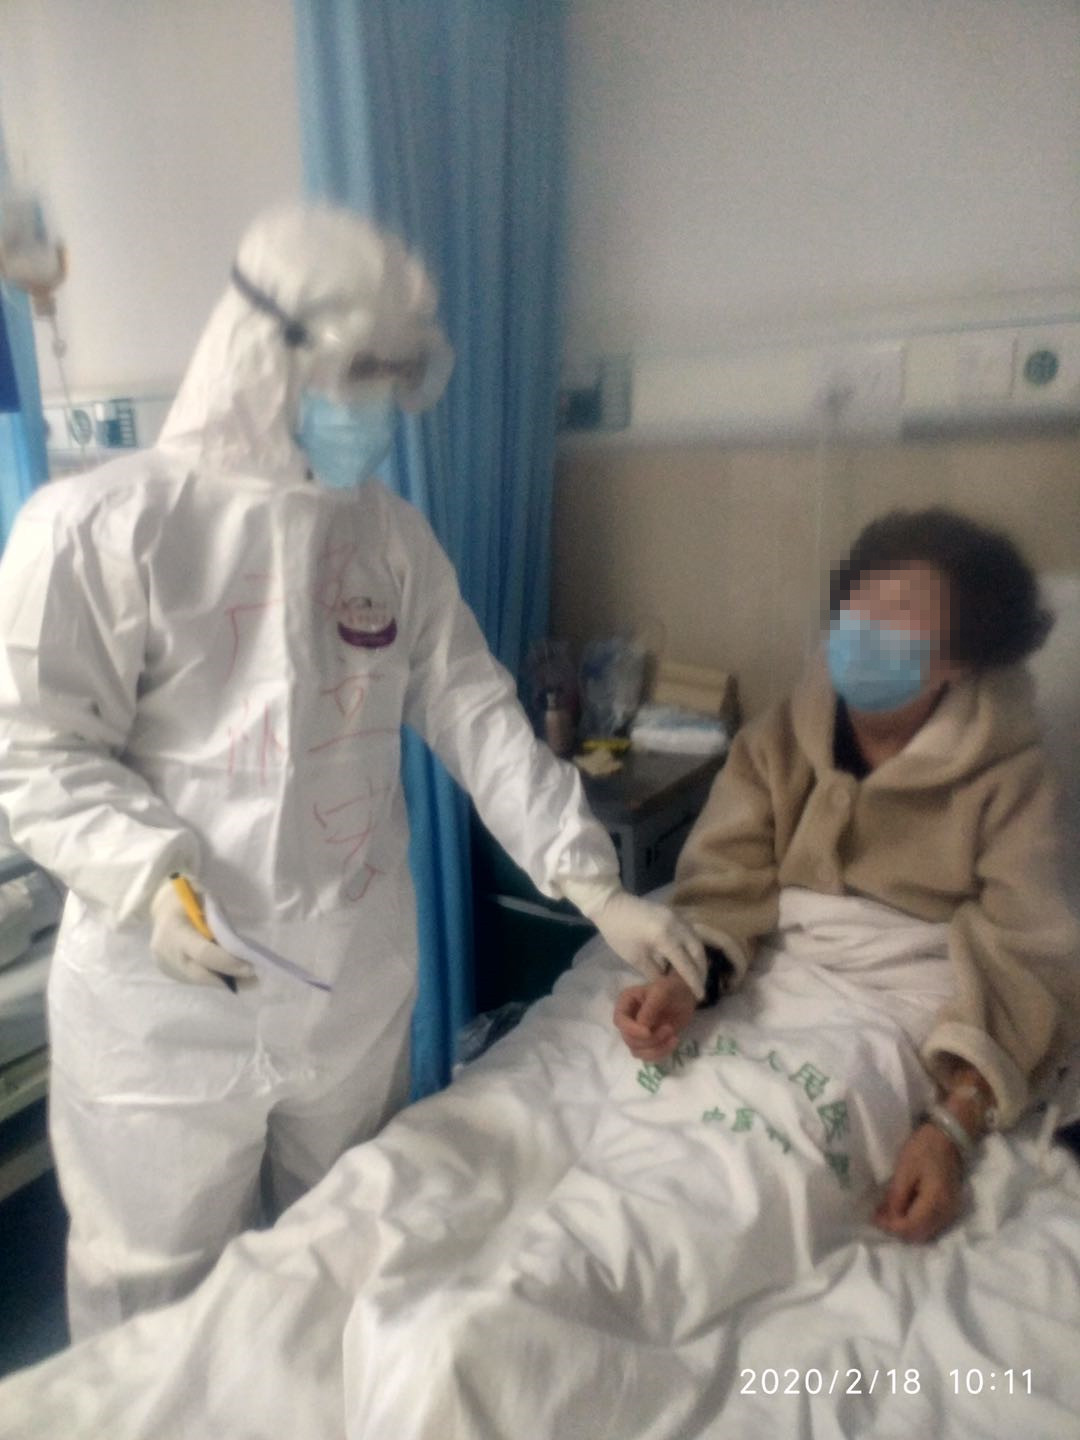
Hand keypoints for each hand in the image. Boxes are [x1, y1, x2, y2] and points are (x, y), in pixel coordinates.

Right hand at [149, 879, 254, 988]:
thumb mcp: (209, 903)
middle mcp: (166, 951)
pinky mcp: (167, 970)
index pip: (203, 953)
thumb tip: (241, 952)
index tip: (251, 969)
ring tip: (246, 980)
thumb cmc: (190, 897)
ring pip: (197, 980)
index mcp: (175, 929)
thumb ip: (221, 927)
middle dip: (228, 979)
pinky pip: (192, 978)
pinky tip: (226, 974)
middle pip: (199, 974)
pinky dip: (210, 977)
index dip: (227, 963)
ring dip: (221, 981)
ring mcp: (164, 963)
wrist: (163, 904)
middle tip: (254, 981)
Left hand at [590, 891, 706, 996]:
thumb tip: (667, 984)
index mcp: (665, 937)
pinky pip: (690, 933)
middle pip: (697, 950)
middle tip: (699, 985)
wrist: (610, 904)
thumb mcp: (634, 957)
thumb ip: (654, 972)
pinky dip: (693, 947)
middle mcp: (677, 925)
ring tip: (696, 974)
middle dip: (701, 969)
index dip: (693, 981)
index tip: (700, 996)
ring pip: (697, 940)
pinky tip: (688, 957)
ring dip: (699, 958)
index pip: (685, 963)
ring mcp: (677, 917)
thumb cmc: (618, 932)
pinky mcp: (674, 914)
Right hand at [614, 971, 698, 1061]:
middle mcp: (628, 1020)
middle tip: (669, 1029)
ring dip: (656, 1048)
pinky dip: (661, 1053)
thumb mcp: (661, 992)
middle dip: (650, 1039)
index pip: (619, 1021)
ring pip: (637, 1051)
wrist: (684, 997)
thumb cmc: (670, 990)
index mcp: (626, 1003)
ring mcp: (637, 1033)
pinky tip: (674, 1041)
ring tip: (673, 1036)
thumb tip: (642, 1028)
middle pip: (629, 1039)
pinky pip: (648, 1056)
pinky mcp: (648, 1043)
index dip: (631, 1030)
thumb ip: (650, 1008)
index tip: (648, 1032)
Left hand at [873, 1122, 964, 1242]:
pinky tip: (902, 1210)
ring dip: (906, 1227)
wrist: (948, 1137)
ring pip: (925, 1233)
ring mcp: (950, 1212)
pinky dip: (915, 1222)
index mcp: (935, 1203)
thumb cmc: (924, 1149)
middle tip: (878, 1216)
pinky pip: (931, 1224)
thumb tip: (886, 1219)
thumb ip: (896, 1197)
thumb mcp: (904, 1170)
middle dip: (897, 1230)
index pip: (910, 1227)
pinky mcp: (949, 1207)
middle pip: (919, 1235)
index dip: (890, 1227)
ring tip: (888, 1213)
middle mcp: (946, 1213)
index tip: (873, 1218)